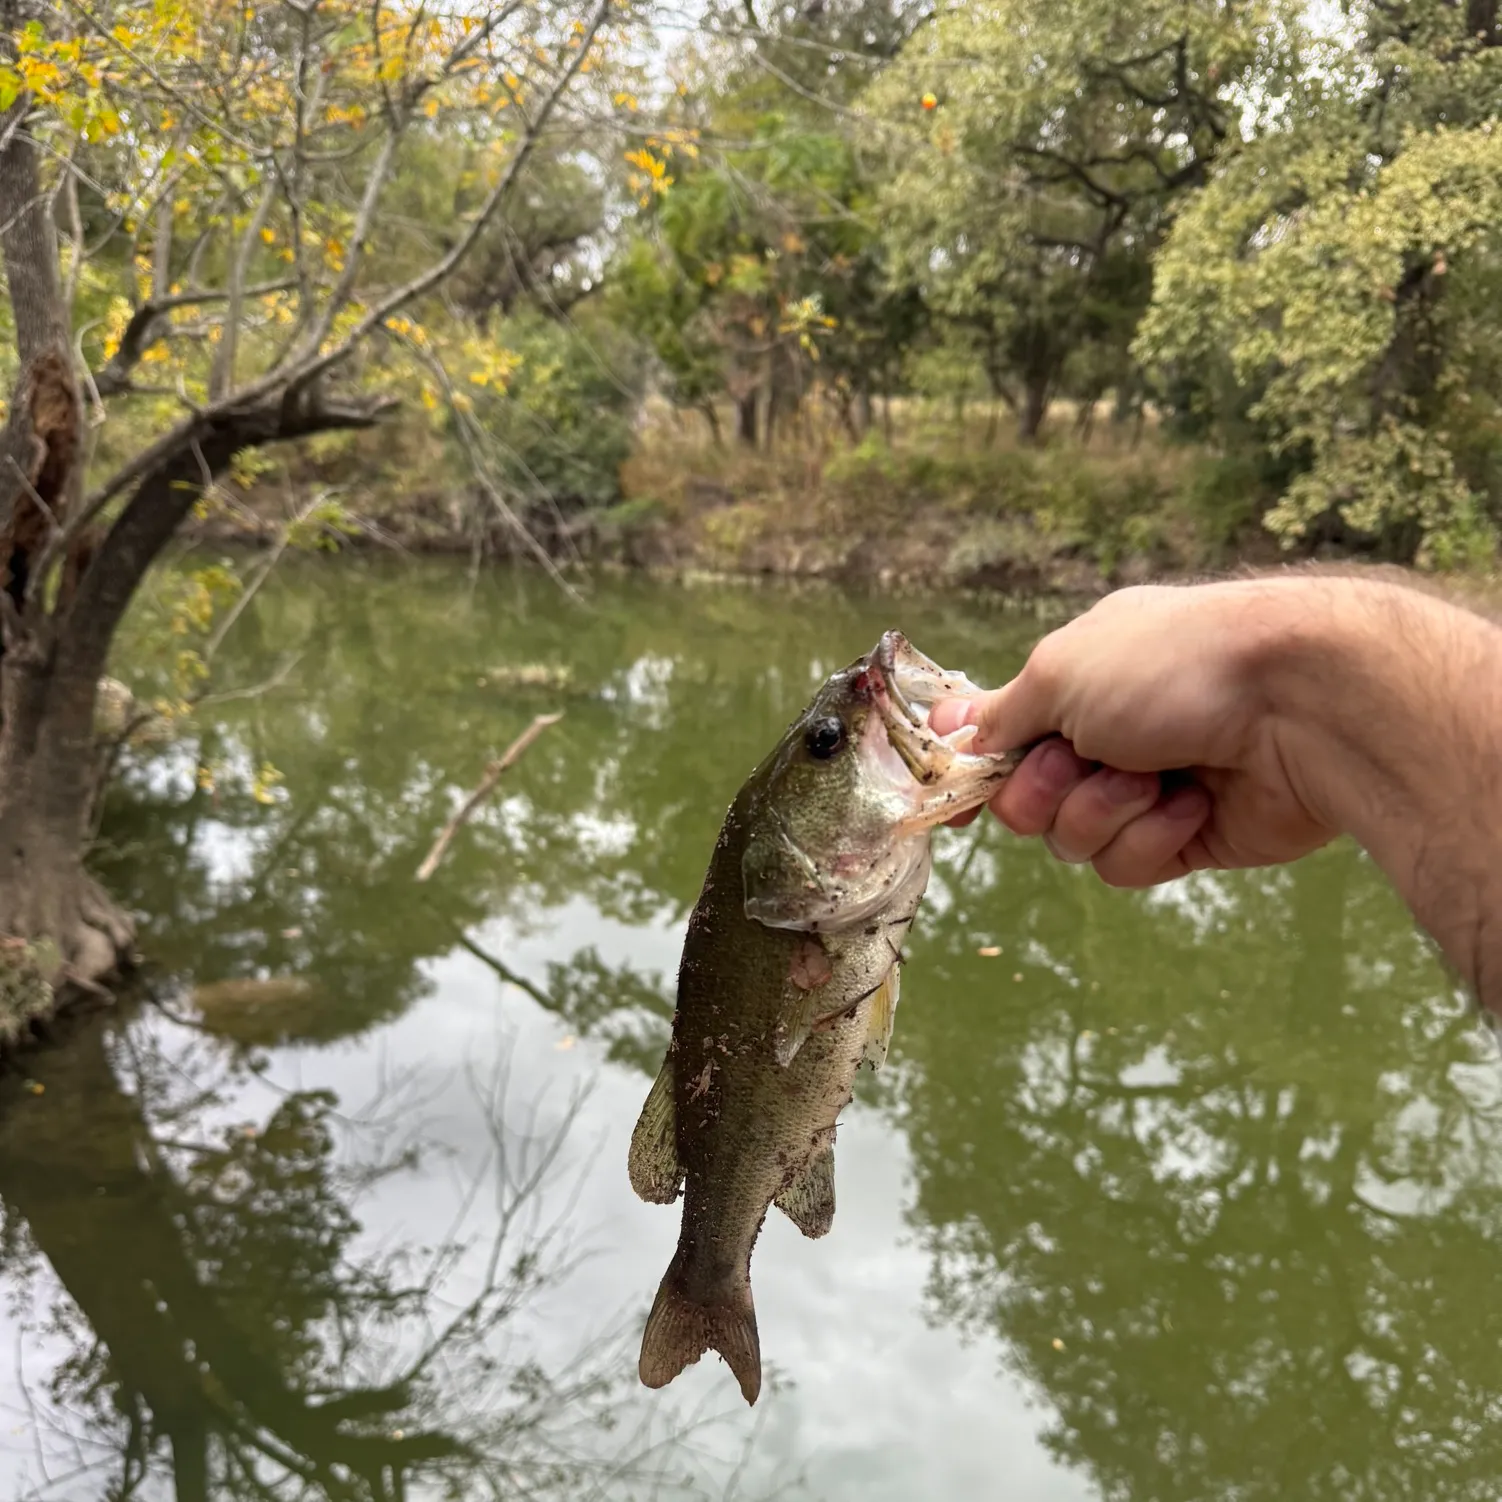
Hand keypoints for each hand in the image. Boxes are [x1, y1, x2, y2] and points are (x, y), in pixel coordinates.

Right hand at [930, 582, 1346, 886]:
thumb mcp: (1061, 672)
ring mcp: (1145, 788)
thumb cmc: (1173, 667)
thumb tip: (949, 728)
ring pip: (1071, 840)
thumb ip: (999, 714)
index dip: (979, 764)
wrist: (1299, 707)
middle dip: (1043, 790)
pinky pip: (1125, 865)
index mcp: (1079, 679)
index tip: (960, 786)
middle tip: (1080, 762)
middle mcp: (1108, 733)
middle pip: (1025, 799)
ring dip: (1101, 812)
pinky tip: (1193, 802)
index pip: (1004, 733)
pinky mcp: (1185, 840)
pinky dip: (1151, 836)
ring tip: (1153, 778)